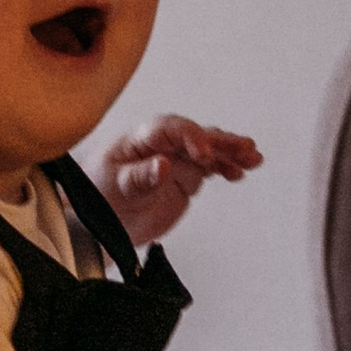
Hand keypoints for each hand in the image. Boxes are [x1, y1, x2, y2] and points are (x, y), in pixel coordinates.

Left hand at [99, 115, 262, 247]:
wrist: (97, 221)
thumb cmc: (98, 195)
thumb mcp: (115, 187)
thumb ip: (139, 178)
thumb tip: (162, 165)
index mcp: (141, 140)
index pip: (170, 129)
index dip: (191, 136)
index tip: (205, 153)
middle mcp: (163, 145)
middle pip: (197, 135)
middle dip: (221, 141)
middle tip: (243, 148)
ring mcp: (177, 160)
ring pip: (209, 150)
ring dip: (231, 152)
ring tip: (253, 158)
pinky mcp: (185, 177)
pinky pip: (211, 167)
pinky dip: (227, 168)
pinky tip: (240, 172)